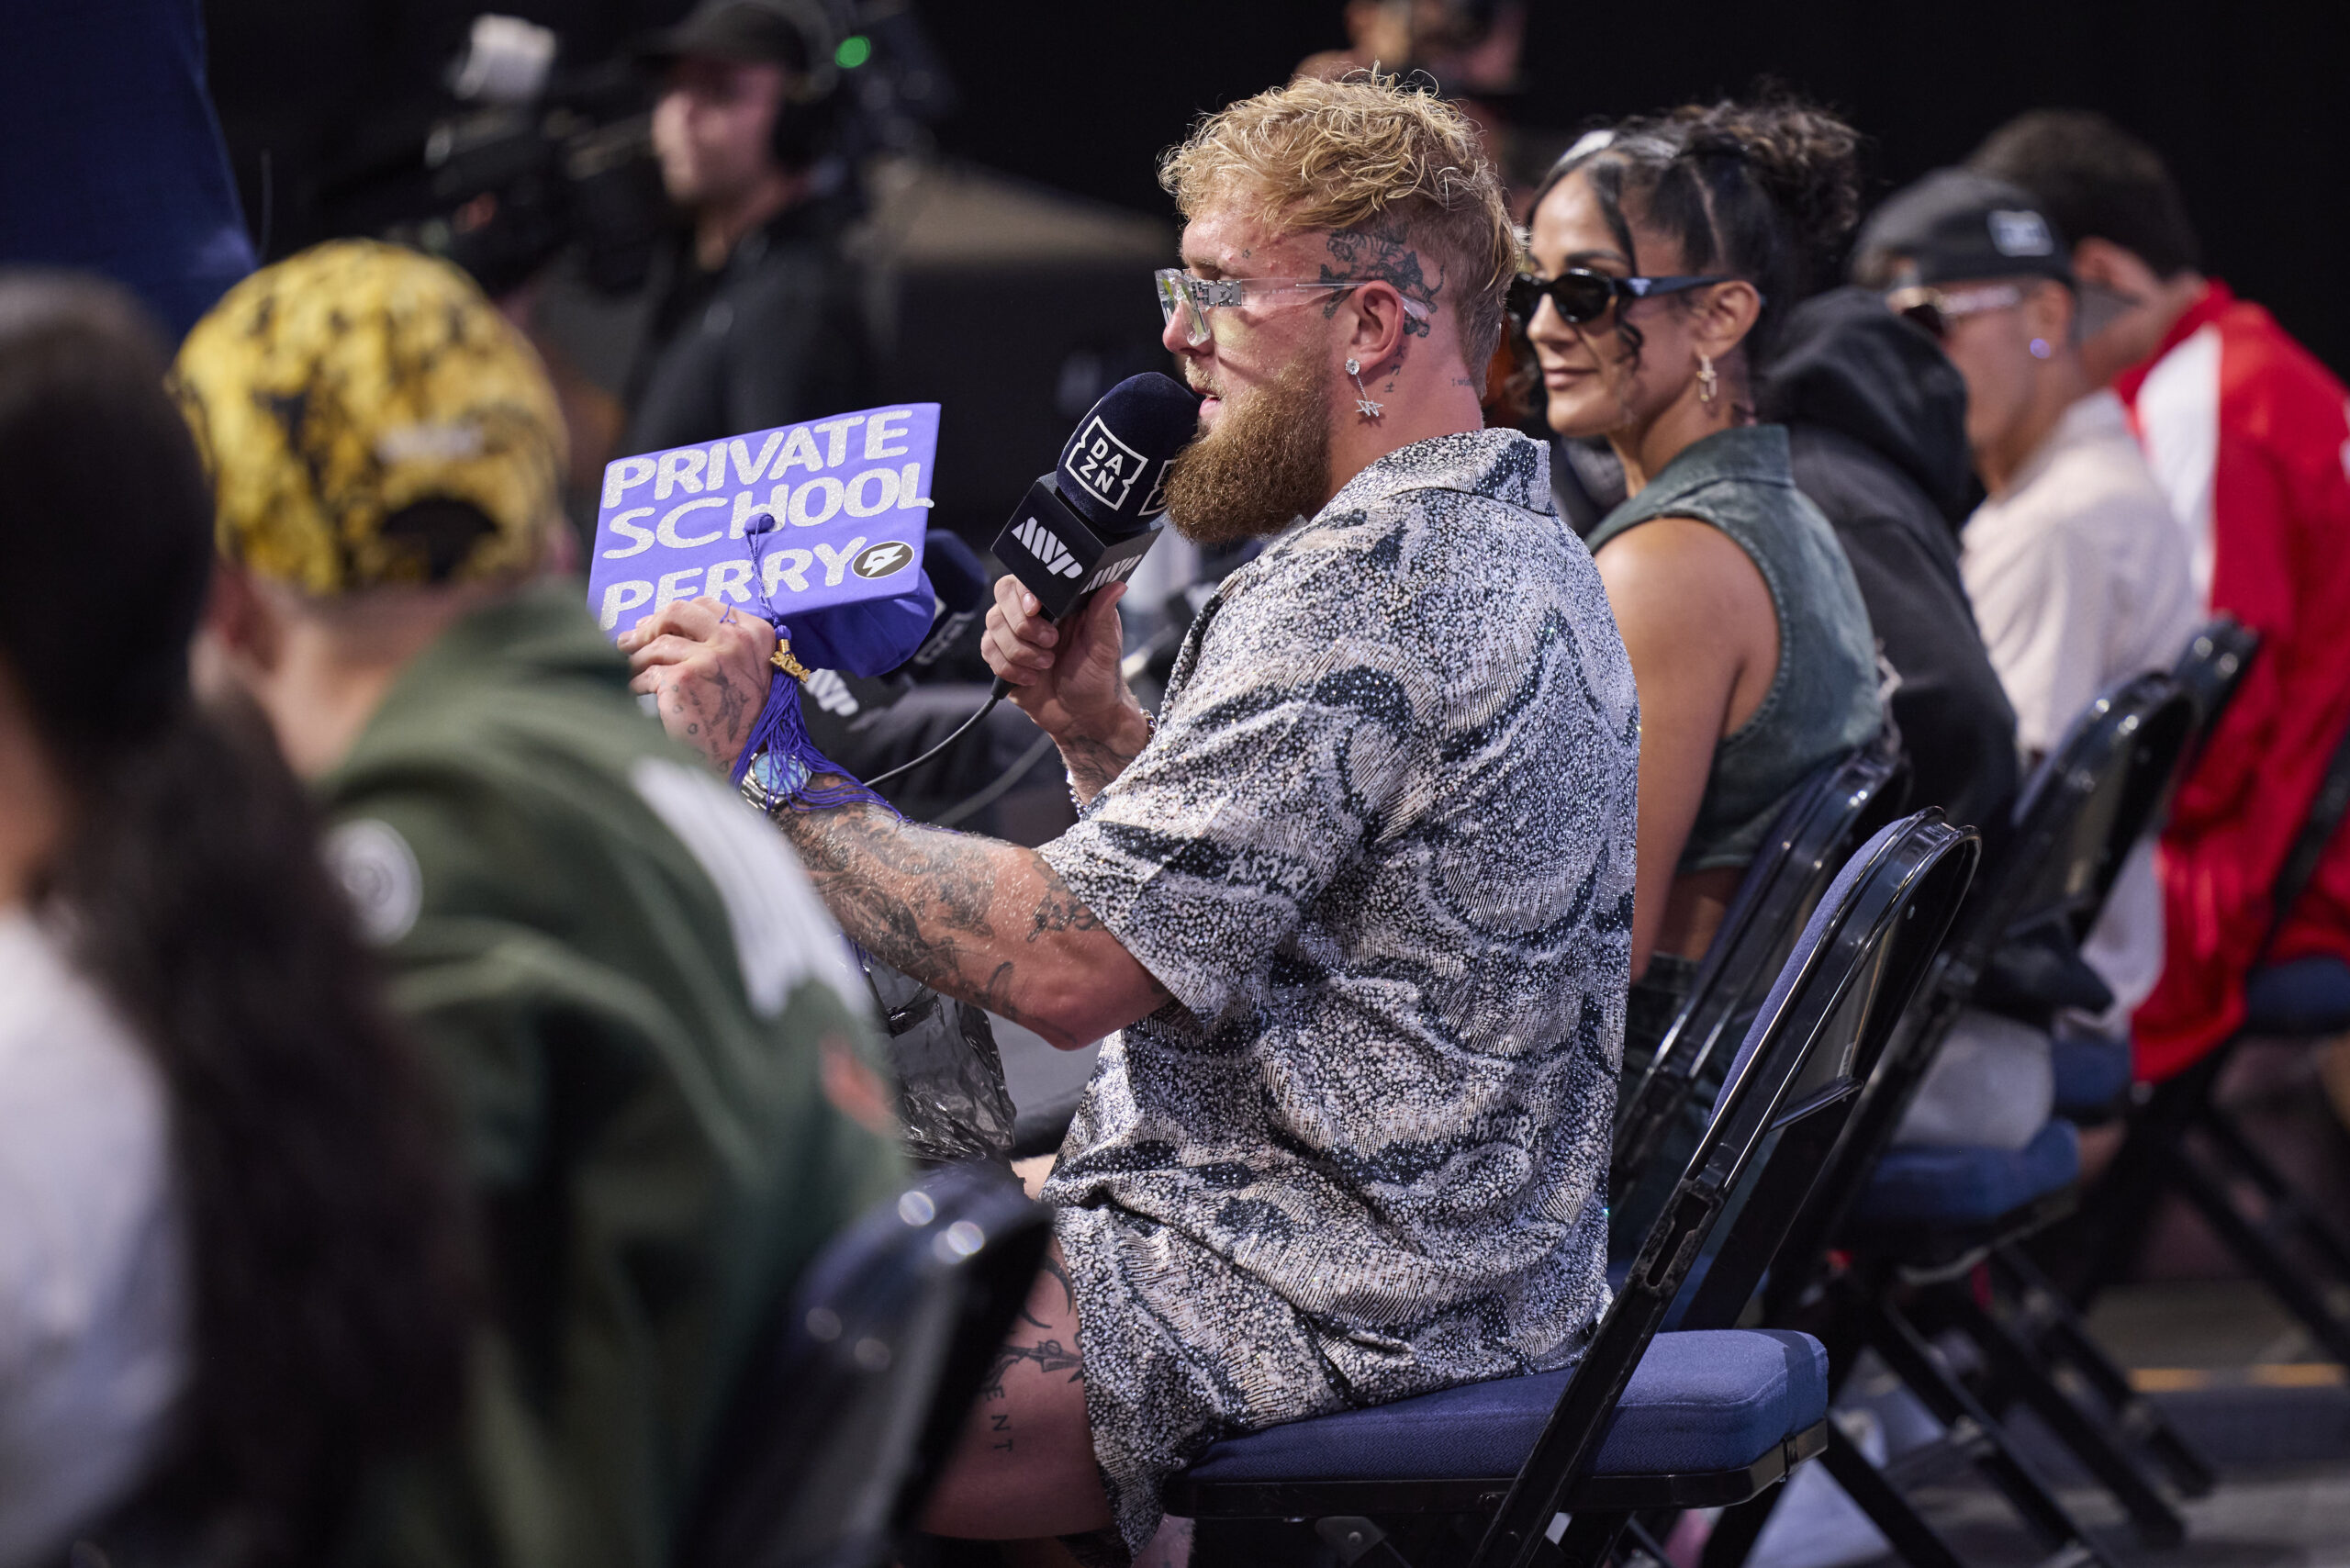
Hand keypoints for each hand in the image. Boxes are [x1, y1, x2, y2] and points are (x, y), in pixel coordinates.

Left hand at [620, 596, 778, 772]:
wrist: (748, 758)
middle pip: (678, 612)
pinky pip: (648, 673)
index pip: (705, 605)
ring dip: (637, 657)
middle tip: (631, 640)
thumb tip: (666, 626)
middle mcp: (734, 640)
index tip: (656, 625)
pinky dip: (637, 682)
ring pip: (657, 645)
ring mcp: (708, 658)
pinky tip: (635, 689)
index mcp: (754, 633)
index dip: (674, 614)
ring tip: (630, 669)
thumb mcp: (750, 670)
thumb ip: (723, 644)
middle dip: (649, 625)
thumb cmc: (745, 719)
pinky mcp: (683, 679)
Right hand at [981, 579, 1140, 744]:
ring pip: (993, 624)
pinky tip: (1032, 679)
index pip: (1029, 576)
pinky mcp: (1002, 657)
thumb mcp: (1106, 649)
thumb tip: (1117, 586)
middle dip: (1023, 624)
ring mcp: (1015, 634)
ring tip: (1046, 664)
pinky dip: (1008, 667)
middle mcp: (1034, 612)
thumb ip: (1104, 616)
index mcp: (1059, 601)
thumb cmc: (1098, 679)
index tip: (1036, 609)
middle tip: (1050, 644)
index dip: (1025, 589)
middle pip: (1003, 593)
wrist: (1082, 717)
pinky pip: (988, 651)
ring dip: (1019, 650)